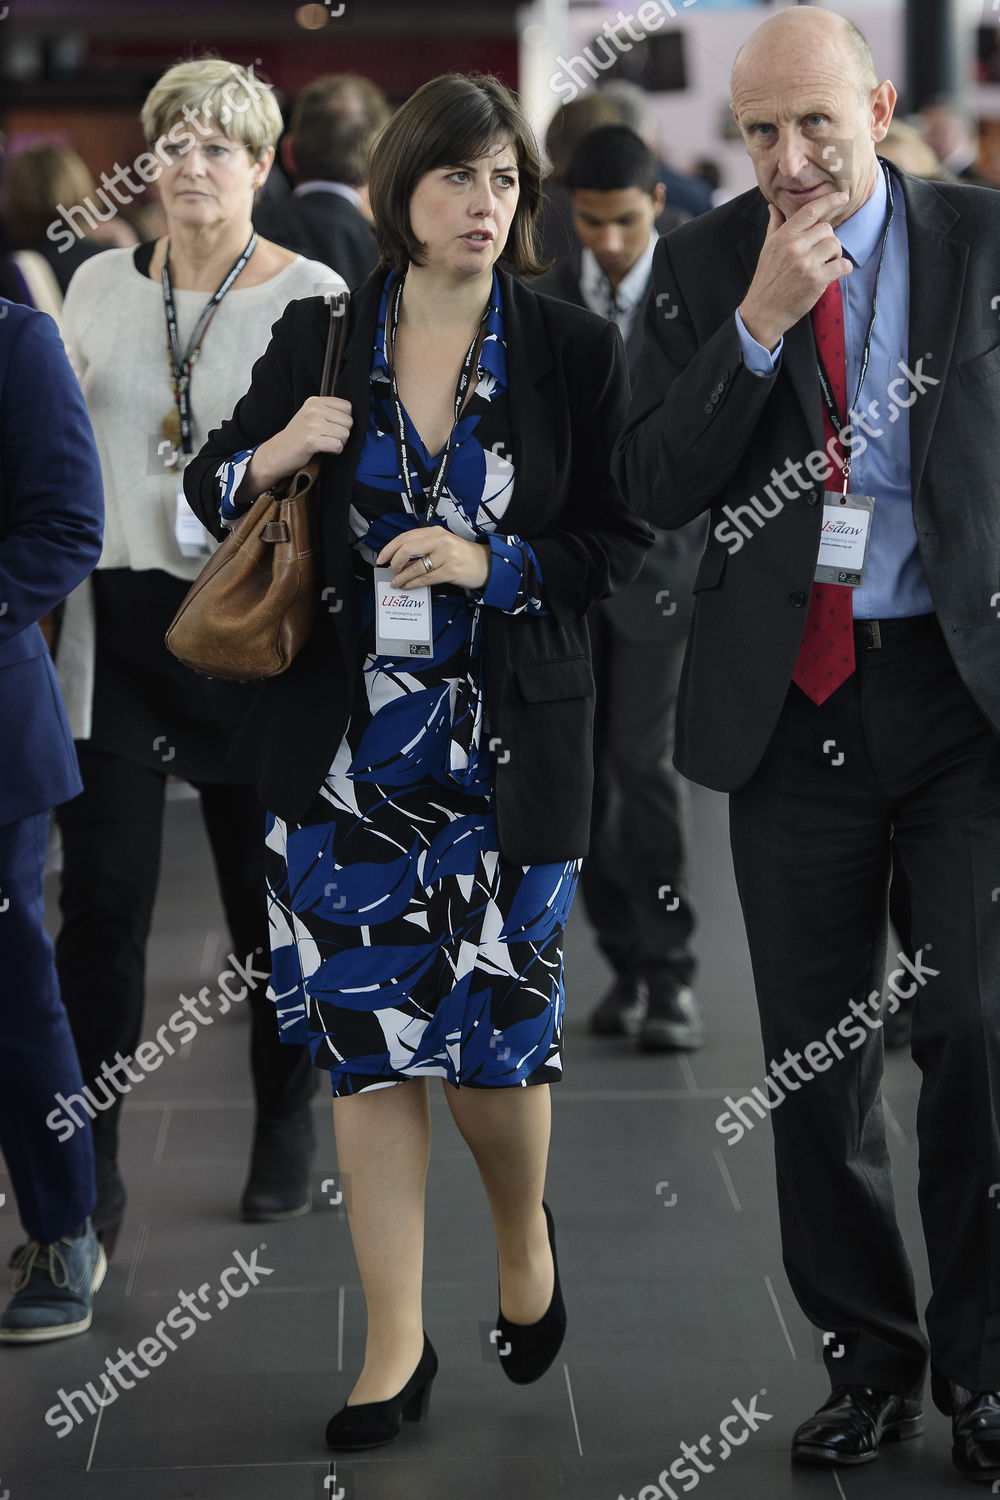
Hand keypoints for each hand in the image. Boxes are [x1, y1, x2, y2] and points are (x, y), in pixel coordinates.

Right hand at [242, 396, 352, 498]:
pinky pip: (337, 445)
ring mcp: (312, 424)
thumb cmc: (298, 436)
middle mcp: (314, 410)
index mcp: (315, 401)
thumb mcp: (311, 416)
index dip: (344, 420)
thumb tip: (353, 416)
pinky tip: (325, 450)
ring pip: (345, 434)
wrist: (278, 452)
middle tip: (330, 438)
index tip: (333, 427)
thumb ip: (329, 411)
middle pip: (349, 422)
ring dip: (339, 443)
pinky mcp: (311, 440)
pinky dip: (335, 451)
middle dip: (343, 433)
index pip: (347, 407)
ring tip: (326, 443)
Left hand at [377, 526, 490, 590]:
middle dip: (394, 561)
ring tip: (397, 582)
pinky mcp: (451, 570)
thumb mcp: (442, 545)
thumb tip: (400, 560)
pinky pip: (426, 578)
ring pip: (416, 566)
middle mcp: (440, 540)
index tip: (381, 558)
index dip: (390, 548)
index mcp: (435, 532)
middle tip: (390, 570)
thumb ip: (423, 548)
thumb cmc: (462, 555)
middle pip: (407, 548)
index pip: (406, 537)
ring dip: (402, 576)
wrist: (487, 564)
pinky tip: (408, 586)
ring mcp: (446, 555)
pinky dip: (413, 584)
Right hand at [739, 193, 852, 351]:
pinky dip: (843, 268)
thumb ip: (775, 225)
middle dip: (828, 239)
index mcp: (783, 236)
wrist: (763, 312)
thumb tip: (773, 205)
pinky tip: (834, 273)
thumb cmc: (767, 279)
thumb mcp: (767, 249)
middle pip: (827, 229)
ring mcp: (806, 263)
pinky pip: (843, 265)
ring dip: (835, 254)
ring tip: (824, 264)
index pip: (810, 211)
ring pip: (836, 245)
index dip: (829, 200)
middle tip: (820, 253)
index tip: (842, 196)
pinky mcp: (816, 280)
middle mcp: (794, 247)